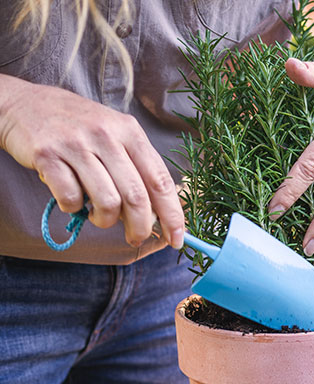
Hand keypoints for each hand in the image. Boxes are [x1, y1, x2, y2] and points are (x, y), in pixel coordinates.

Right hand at [0, 76, 183, 248]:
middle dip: (140, 227)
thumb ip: (138, 167)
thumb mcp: (116, 135)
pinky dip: (74, 209)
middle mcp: (107, 135)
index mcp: (130, 132)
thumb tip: (161, 213)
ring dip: (105, 220)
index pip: (161, 181)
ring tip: (99, 217)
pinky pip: (70, 198)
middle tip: (135, 238)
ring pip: (107, 201)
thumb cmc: (80, 127)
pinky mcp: (48, 155)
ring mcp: (76, 144)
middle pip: (136, 197)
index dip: (172, 215)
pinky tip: (72, 202)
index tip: (176, 239)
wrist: (25, 103)